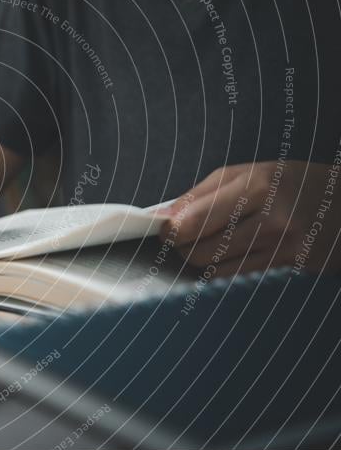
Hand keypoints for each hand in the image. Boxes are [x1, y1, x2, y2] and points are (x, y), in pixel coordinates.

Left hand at [159, 161, 340, 276]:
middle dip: (182, 247)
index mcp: (257, 185)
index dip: (171, 230)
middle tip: (181, 238)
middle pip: (201, 248)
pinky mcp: (289, 265)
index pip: (195, 219)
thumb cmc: (287, 183)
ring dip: (198, 259)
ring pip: (215, 267)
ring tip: (203, 243)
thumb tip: (160, 217)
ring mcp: (283, 245)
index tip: (163, 229)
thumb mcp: (244, 174)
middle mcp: (272, 217)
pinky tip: (224, 255)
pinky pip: (235, 275)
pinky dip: (219, 269)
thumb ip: (198, 195)